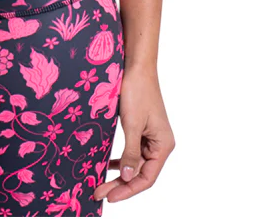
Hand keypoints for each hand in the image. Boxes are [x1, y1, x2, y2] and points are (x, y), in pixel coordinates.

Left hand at [93, 64, 174, 203]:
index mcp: (163, 145)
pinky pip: (131, 151)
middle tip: (99, 193)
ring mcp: (150, 137)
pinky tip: (108, 165)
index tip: (110, 197)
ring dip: (119, 173)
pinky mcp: (141, 129)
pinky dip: (120, 160)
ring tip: (100, 183)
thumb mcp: (132, 124)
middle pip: (139, 173)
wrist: (136, 66)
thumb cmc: (137, 91)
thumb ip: (130, 153)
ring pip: (134, 163)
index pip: (147, 178)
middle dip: (120, 184)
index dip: (129, 190)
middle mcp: (159, 144)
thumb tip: (127, 178)